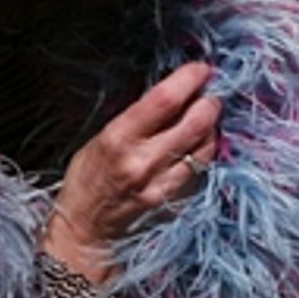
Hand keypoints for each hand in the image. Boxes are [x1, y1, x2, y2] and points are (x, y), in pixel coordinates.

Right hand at [43, 61, 219, 282]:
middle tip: (211, 92)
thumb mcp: (101, 137)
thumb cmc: (88, 177)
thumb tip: (171, 91)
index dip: (189, 79)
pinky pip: (201, 169)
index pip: (164, 100)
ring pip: (205, 147)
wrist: (86, 228)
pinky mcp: (174, 199)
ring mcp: (162, 184)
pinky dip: (205, 151)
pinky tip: (201, 143)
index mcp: (119, 138)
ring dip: (212, 127)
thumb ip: (137, 117)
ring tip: (208, 116)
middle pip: (195, 123)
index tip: (201, 69)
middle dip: (210, 102)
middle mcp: (143, 161)